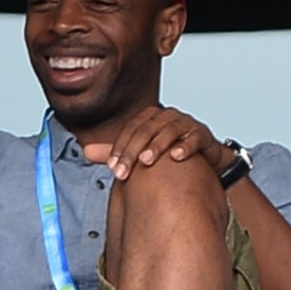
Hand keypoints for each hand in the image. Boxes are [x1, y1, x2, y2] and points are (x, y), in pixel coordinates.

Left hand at [82, 105, 231, 179]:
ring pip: (169, 130)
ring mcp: (186, 124)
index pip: (130, 129)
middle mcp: (167, 117)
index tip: (112, 169)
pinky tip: (176, 157)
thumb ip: (118, 151)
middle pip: (147, 130)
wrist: (205, 159)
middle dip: (133, 151)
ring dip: (157, 145)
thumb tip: (86, 151)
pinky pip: (194, 138)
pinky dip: (185, 147)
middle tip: (124, 173)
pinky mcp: (203, 135)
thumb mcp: (141, 151)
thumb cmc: (170, 152)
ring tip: (147, 161)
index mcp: (150, 118)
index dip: (120, 148)